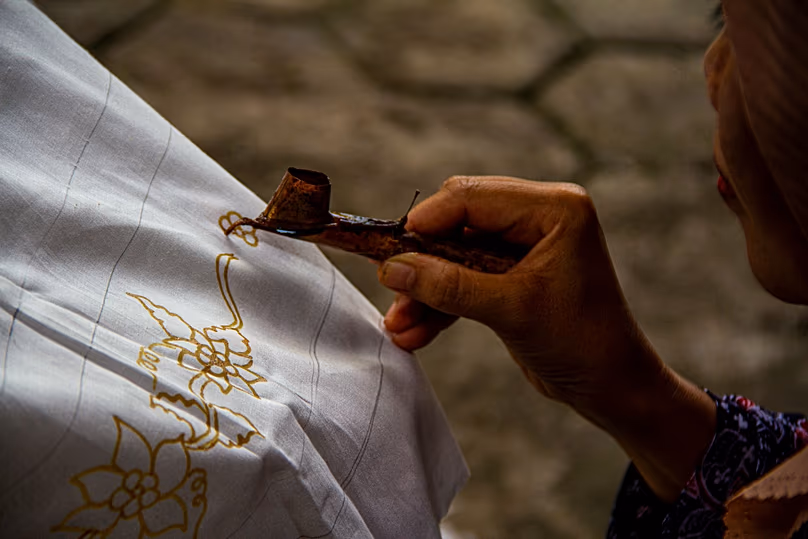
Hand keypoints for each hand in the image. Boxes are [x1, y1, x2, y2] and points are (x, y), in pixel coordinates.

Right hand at [378, 176, 715, 501]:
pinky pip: (465, 279)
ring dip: (427, 290)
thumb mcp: (511, 310)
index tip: (387, 251)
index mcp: (553, 208)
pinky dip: (441, 304)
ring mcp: (524, 246)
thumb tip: (392, 267)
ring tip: (398, 326)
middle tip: (392, 290)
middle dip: (423, 263)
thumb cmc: (581, 343)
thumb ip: (449, 286)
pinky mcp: (513, 275)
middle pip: (458, 223)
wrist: (611, 389)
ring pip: (455, 255)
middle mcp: (539, 217)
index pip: (471, 198)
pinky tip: (414, 333)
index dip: (426, 222)